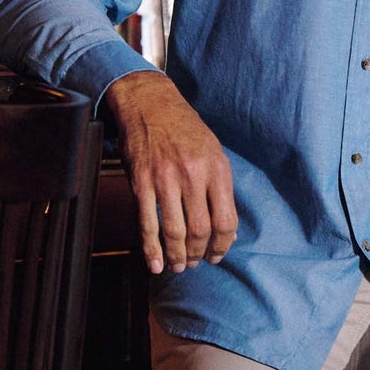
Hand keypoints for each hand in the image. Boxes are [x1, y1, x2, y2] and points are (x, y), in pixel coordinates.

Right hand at [102, 70, 236, 274]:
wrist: (150, 103)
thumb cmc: (184, 129)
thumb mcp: (214, 152)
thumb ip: (220, 188)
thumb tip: (228, 228)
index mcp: (217, 169)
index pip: (226, 220)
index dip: (223, 244)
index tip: (217, 255)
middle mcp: (193, 175)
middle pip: (201, 230)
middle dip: (199, 253)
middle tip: (195, 262)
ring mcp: (165, 179)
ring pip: (175, 231)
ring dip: (177, 256)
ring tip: (178, 266)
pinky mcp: (141, 182)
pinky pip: (147, 223)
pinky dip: (152, 249)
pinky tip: (156, 263)